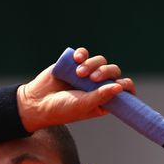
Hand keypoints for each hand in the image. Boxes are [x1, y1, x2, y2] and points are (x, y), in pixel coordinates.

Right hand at [17, 47, 135, 131]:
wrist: (37, 102)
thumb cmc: (62, 109)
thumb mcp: (84, 105)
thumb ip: (101, 96)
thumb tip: (120, 87)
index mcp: (104, 99)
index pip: (123, 89)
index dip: (126, 86)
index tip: (120, 84)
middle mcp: (97, 86)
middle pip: (113, 72)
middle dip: (106, 72)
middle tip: (92, 79)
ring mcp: (86, 74)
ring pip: (100, 61)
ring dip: (91, 64)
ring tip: (78, 73)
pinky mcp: (74, 63)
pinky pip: (84, 53)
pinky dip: (82, 54)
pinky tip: (76, 59)